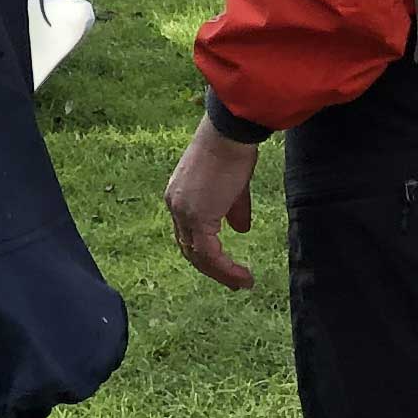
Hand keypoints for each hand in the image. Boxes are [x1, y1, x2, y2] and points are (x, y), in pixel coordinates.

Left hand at [165, 111, 262, 291]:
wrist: (229, 134)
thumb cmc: (233, 151)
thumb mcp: (233, 186)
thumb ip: (233, 208)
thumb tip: (241, 229)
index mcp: (179, 196)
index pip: (187, 233)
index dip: (205, 251)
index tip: (225, 265)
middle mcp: (175, 205)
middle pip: (188, 248)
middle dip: (211, 268)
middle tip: (233, 282)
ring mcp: (183, 212)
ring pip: (197, 255)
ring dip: (221, 273)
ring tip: (242, 283)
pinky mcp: (198, 217)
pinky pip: (210, 254)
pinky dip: (226, 269)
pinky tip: (243, 276)